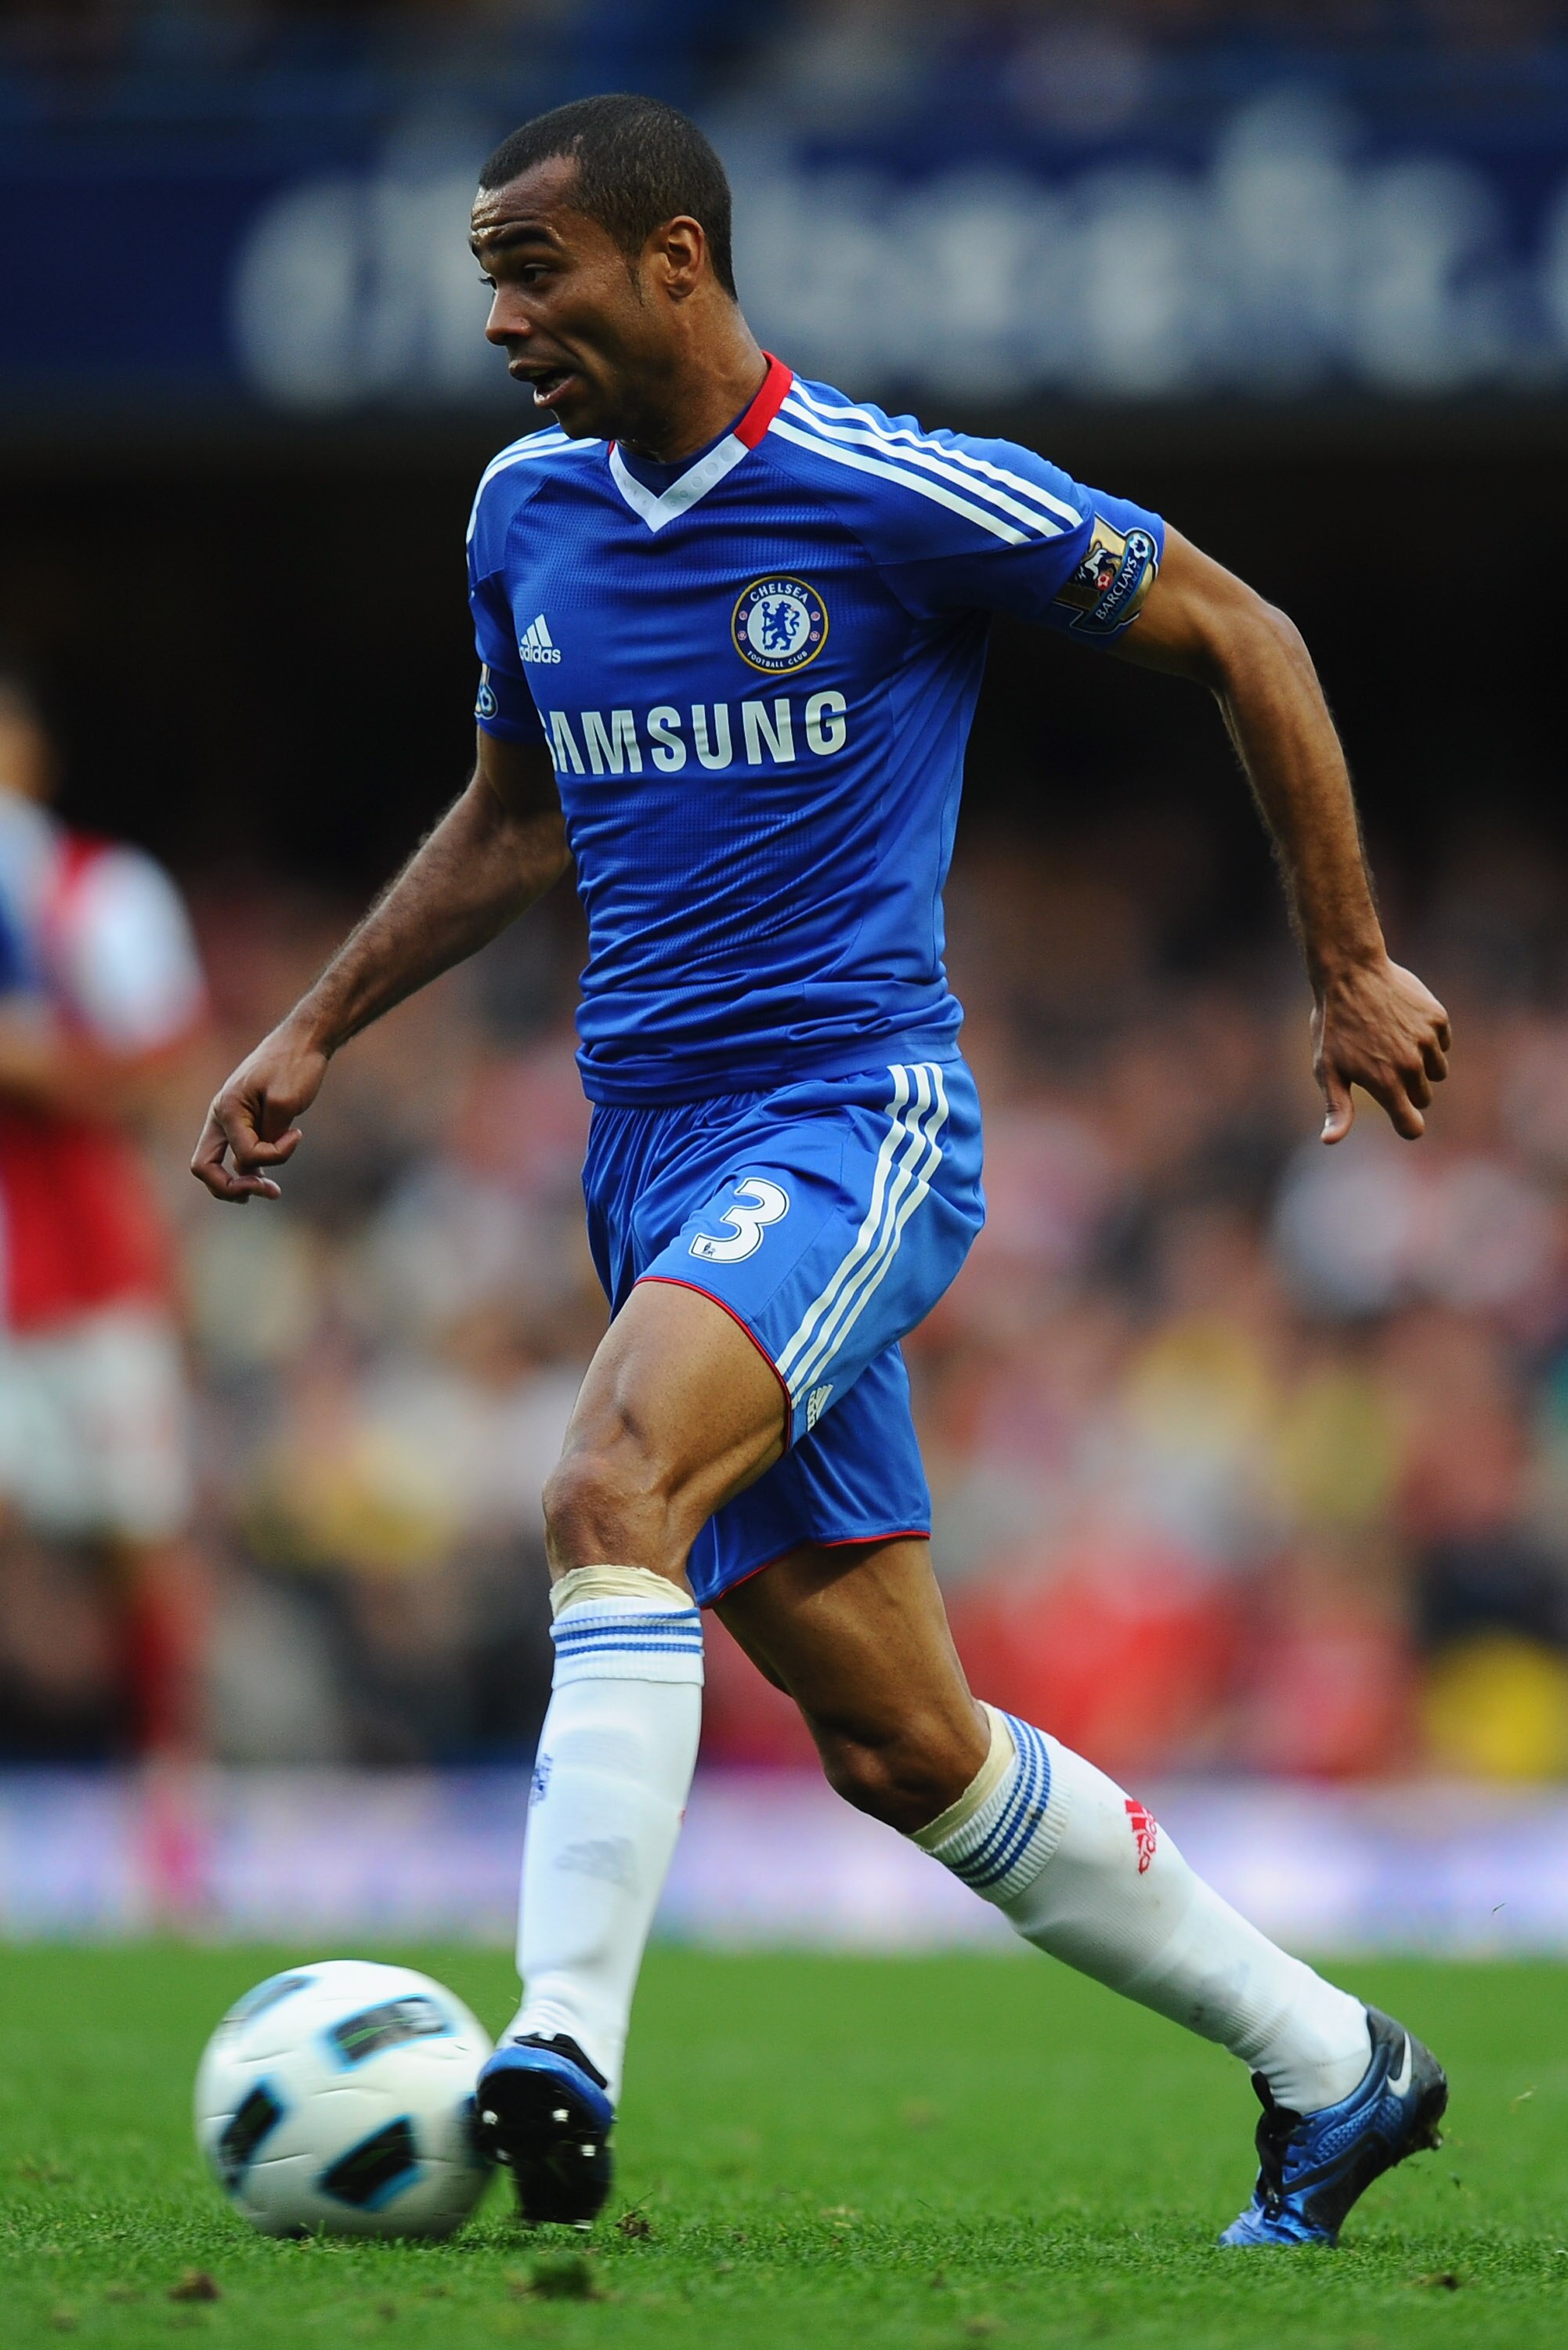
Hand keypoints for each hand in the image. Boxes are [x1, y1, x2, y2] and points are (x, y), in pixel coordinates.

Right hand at [190, 1018, 329, 1201]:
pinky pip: (238, 1155)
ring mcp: (231, 1121)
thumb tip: (254, 1164)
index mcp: (227, 1109)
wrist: (303, 1040)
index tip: (296, 1136)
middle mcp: (221, 1117)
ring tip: (272, 1191)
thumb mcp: (285, 1101)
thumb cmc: (295, 1065)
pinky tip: (266, 1177)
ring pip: (225, 1165)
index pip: (243, 1154)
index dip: (273, 1156)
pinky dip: (252, 1168)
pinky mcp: (245, 1122)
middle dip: (232, 1189)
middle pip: (206, 1168)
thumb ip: (269, 1136)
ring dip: (246, 1181)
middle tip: (270, 1192)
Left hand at [1312, 956, 1449, 1143]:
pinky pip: (1442, 1044)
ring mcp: (1428, 1041)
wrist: (1351, 973)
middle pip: (1423, 1098)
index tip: (1400, 1117)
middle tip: (1381, 1064)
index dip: (1406, 1125)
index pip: (1412, 1127)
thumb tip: (1330, 1142)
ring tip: (1391, 1043)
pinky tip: (1403, 1023)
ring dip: (1420, 1065)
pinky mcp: (1438, 1019)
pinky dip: (1428, 1039)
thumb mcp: (1327, 1069)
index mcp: (1386, 1084)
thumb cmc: (1333, 1025)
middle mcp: (1412, 1066)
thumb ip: (1337, 1108)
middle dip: (1407, 1089)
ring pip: (1436, 1072)